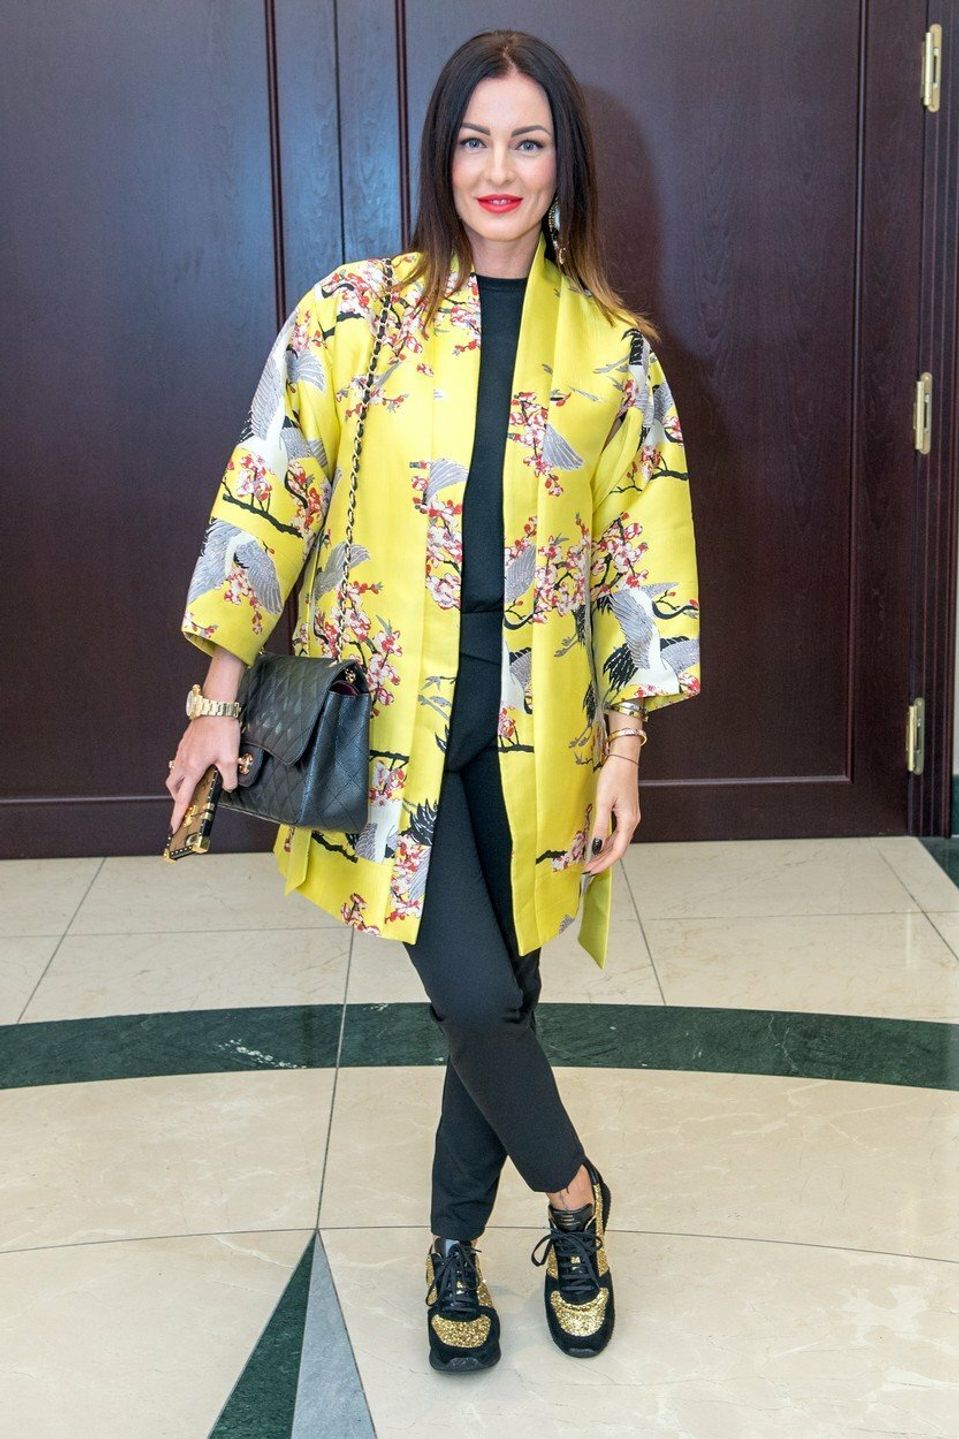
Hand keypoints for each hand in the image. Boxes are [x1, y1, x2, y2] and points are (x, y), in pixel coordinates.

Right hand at [166, 716, 240, 832]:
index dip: (178, 814)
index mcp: (193, 768)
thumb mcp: (231, 758)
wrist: (215, 706)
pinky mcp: (185, 743)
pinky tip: (198, 767)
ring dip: (181, 783)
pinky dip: (184, 770)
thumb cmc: (222, 730)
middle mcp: (183, 761)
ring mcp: (182, 751)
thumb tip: (228, 788)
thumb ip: (229, 778)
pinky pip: (180, 761)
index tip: (174, 827)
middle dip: (177, 797)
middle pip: (173, 786)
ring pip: (175, 772)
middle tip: (187, 804)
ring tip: (194, 786)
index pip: (183, 798)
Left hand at [582, 752, 641, 874]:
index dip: (604, 863)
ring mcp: (631, 816)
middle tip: (588, 868)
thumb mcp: (603, 802)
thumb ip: (600, 825)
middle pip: (619, 848)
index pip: (617, 851)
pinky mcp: (627, 811)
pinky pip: (619, 832)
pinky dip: (609, 841)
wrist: (625, 758)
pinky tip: (599, 842)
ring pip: (619, 841)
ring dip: (606, 851)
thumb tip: (595, 846)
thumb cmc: (614, 776)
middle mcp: (633, 821)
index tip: (590, 870)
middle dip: (604, 860)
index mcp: (628, 821)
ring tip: (592, 859)